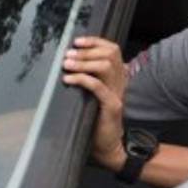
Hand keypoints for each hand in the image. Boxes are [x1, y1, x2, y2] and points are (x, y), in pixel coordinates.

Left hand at [61, 36, 127, 169]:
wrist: (107, 145)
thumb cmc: (95, 120)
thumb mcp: (93, 95)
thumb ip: (88, 78)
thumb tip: (67, 61)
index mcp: (117, 77)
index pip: (113, 49)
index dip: (95, 42)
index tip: (77, 42)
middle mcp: (120, 82)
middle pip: (110, 54)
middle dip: (86, 52)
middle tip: (67, 56)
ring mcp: (117, 93)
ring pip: (105, 66)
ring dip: (83, 63)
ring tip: (67, 65)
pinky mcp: (112, 106)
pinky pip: (98, 86)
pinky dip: (82, 79)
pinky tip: (68, 79)